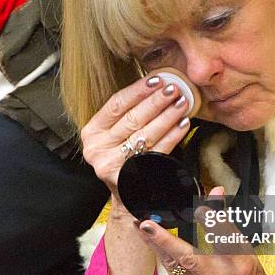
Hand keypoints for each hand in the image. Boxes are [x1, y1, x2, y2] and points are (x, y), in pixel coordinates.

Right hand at [81, 75, 190, 207]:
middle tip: (174, 88)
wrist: (126, 195)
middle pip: (132, 119)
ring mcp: (112, 166)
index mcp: (92, 132)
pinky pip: (156, 152)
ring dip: (167, 117)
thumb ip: (129, 112)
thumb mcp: (116, 134)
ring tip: (183, 103)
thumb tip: (157, 84)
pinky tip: (183, 124)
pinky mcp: (130, 178)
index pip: (116, 105)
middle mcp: (98, 149)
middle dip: (156, 102)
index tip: (157, 79)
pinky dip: (172, 137)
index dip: (138, 90)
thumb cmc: (124, 157)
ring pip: (145, 135)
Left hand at [139, 187, 274, 274]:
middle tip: (147, 225)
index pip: (224, 237)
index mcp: (241, 265)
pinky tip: (154, 245)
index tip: (198, 208)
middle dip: (165, 240)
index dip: (211, 220)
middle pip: (190, 257)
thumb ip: (226, 224)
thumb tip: (214, 194)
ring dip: (155, 246)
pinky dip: (164, 258)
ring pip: (174, 266)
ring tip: (142, 229)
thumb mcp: (247, 253)